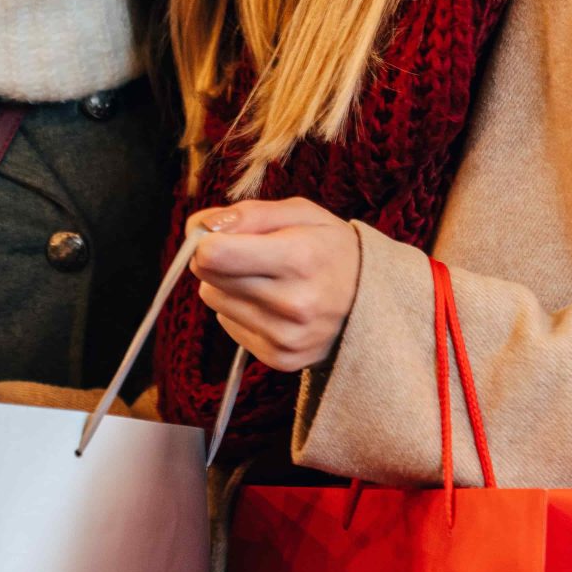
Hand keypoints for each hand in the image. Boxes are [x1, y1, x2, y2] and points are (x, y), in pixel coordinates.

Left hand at [186, 198, 362, 372]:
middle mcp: (293, 303)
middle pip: (208, 276)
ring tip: (268, 279)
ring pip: (214, 300)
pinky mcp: (280, 358)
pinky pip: (228, 325)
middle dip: (218, 258)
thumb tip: (198, 226)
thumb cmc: (331, 248)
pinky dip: (242, 311)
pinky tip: (273, 304)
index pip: (214, 254)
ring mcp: (286, 336)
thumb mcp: (300, 213)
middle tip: (250, 253)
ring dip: (230, 285)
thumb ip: (247, 213)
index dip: (206, 239)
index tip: (218, 234)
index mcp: (299, 258)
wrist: (374, 301)